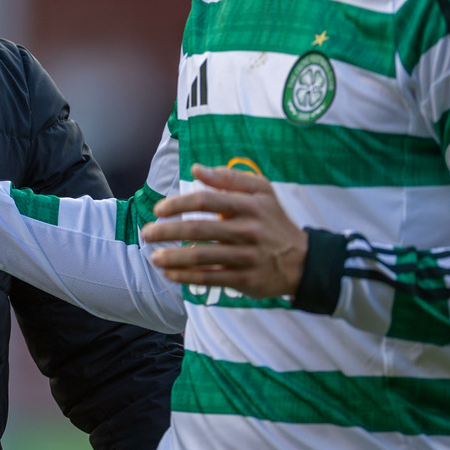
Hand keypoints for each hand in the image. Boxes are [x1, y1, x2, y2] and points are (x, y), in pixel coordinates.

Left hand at [141, 163, 306, 298]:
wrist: (302, 260)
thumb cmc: (273, 220)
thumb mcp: (261, 191)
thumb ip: (229, 178)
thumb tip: (197, 169)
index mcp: (249, 205)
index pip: (205, 201)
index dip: (177, 204)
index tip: (158, 210)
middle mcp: (247, 230)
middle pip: (199, 229)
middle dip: (167, 232)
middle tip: (146, 234)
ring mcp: (247, 257)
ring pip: (202, 257)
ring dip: (173, 257)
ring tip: (154, 257)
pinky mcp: (246, 280)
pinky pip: (210, 278)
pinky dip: (187, 277)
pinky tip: (170, 274)